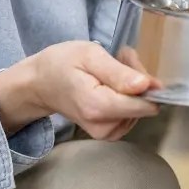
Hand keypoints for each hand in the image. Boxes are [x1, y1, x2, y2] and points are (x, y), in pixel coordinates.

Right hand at [0, 41, 160, 141]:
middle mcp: (104, 127)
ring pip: (140, 107)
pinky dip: (127, 95)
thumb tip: (148, 86)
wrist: (40, 84)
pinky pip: (133, 113)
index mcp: (98, 107)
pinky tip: (111, 83)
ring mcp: (107, 133)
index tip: (129, 63)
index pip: (143, 104)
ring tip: (109, 69)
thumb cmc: (62, 64)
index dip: (146, 82)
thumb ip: (119, 73)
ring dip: (131, 84)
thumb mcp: (90, 56)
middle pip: (143, 104)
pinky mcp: (110, 133)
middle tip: (116, 59)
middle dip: (136, 78)